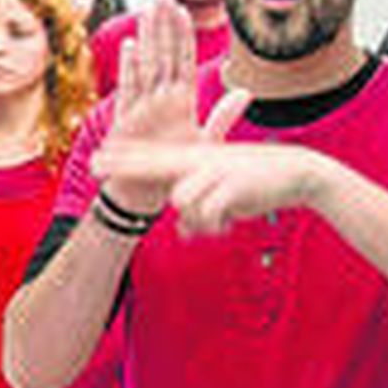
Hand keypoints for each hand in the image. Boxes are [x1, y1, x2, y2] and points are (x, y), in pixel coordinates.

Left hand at [92, 141, 338, 236]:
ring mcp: (214, 170)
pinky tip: (227, 226)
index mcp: (197, 159)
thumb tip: (181, 231)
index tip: (96, 156)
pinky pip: (206, 213)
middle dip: (122, 165)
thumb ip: (198, 213)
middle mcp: (201, 161)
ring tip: (217, 224)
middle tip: (92, 164)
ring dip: (197, 220)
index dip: (124, 157)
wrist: (296, 173)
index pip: (153, 157)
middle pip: (151, 164)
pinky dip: (214, 226)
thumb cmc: (255, 186)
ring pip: (181, 200)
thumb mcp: (223, 200)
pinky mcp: (230, 184)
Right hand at [102, 0, 250, 213]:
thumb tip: (247, 92)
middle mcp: (161, 100)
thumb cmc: (176, 169)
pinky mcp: (127, 121)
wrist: (146, 195)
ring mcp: (142, 108)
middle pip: (163, 55)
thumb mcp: (207, 142)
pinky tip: (132, 47)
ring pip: (146, 65)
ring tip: (149, 12)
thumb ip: (224, 115)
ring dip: (148, 38)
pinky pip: (129, 90)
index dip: (182, 36)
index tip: (183, 9)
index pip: (183, 61)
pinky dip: (130, 69)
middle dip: (163, 26)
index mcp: (180, 101)